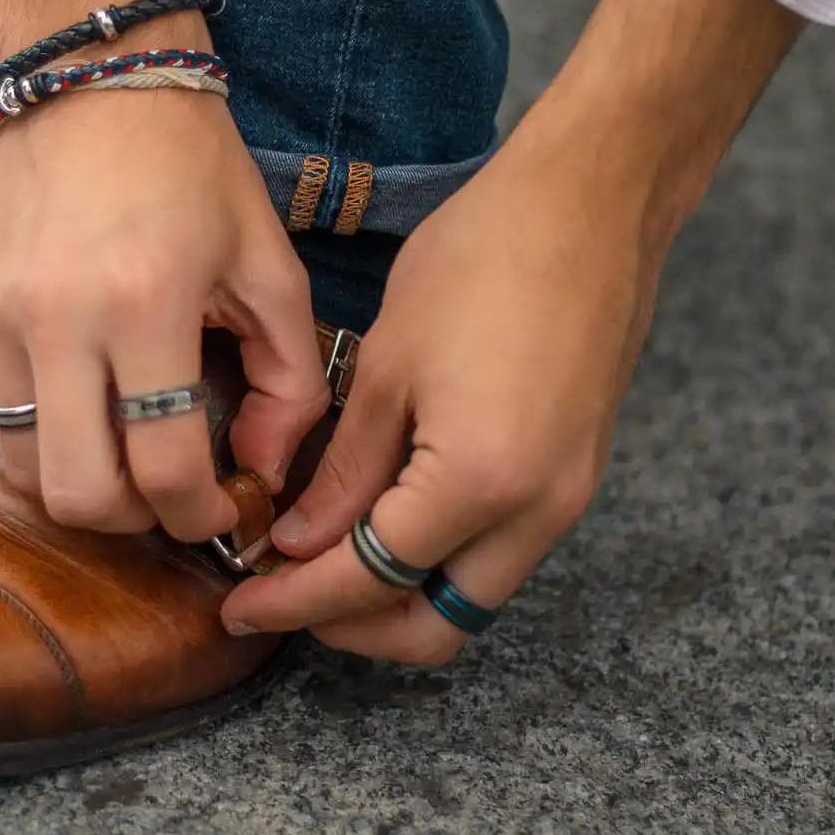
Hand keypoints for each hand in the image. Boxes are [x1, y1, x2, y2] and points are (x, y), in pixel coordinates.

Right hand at [0, 79, 327, 542]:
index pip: (162, 470)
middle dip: (129, 519)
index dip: (198, 518)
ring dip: (78, 470)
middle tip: (164, 493)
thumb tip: (262, 465)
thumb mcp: (270, 263)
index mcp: (146, 305)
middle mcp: (58, 315)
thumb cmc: (194, 165)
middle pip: (75, 496)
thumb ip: (290, 377)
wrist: (91, 69)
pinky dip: (46, 395)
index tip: (219, 515)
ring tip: (122, 437)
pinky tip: (83, 345)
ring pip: (21, 459)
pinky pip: (0, 388)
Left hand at [217, 121, 664, 660]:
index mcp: (479, 482)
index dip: (295, 602)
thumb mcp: (389, 364)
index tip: (242, 604)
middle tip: (283, 593)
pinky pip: (498, 552)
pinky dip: (436, 556)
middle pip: (433, 630)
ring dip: (395, 595)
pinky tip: (382, 514)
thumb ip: (345, 471)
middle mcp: (536, 512)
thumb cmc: (486, 258)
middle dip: (351, 626)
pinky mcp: (575, 476)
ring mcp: (566, 499)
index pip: (369, 580)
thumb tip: (302, 542)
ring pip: (468, 598)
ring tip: (324, 554)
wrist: (593, 204)